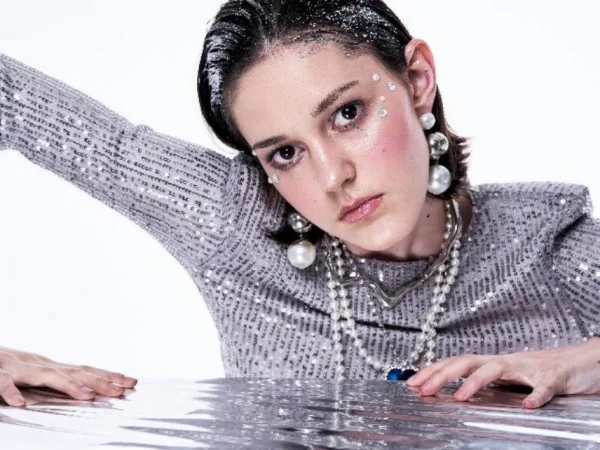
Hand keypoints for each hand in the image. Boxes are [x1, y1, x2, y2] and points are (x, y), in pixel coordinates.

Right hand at [0, 346, 136, 407]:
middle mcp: (41, 364)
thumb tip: (88, 387)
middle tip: (122, 390)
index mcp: (51, 366)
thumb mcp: (38, 372)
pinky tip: (20, 403)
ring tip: (88, 396)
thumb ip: (59, 379)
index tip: (131, 382)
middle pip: (75, 372)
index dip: (108, 376)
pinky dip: (11, 392)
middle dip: (101, 381)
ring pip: (47, 376)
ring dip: (69, 386)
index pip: (86, 370)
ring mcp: (20, 368)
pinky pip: (2, 383)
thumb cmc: (9, 365)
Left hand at [406, 337, 599, 408]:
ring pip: (498, 368)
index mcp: (494, 364)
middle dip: (442, 375)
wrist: (584, 361)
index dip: (433, 371)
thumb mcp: (510, 379)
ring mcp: (530, 367)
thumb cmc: (544, 371)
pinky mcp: (555, 378)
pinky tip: (529, 406)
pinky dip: (537, 396)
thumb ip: (487, 384)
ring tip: (461, 397)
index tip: (412, 384)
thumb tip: (455, 393)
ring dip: (477, 381)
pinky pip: (545, 387)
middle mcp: (506, 362)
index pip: (456, 363)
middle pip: (467, 362)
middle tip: (422, 390)